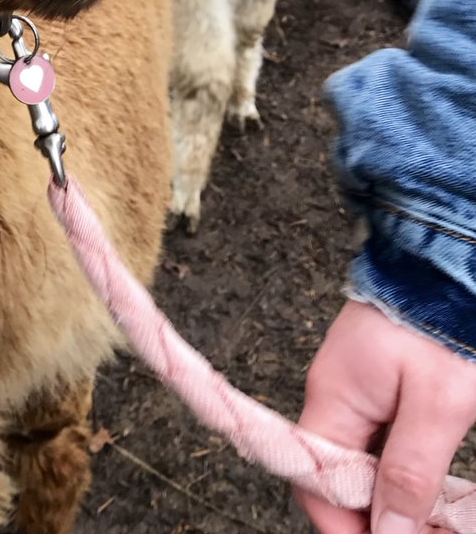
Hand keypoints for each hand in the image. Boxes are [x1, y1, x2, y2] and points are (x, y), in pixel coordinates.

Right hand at [296, 300, 475, 533]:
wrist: (448, 259)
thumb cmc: (442, 321)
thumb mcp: (438, 406)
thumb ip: (409, 472)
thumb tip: (385, 533)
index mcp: (332, 396)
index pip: (316, 482)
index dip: (348, 528)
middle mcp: (332, 393)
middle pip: (338, 476)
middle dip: (376, 517)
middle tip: (429, 532)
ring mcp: (353, 384)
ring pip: (359, 460)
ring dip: (393, 495)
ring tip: (438, 517)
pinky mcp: (374, 379)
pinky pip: (375, 437)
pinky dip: (400, 466)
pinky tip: (432, 483)